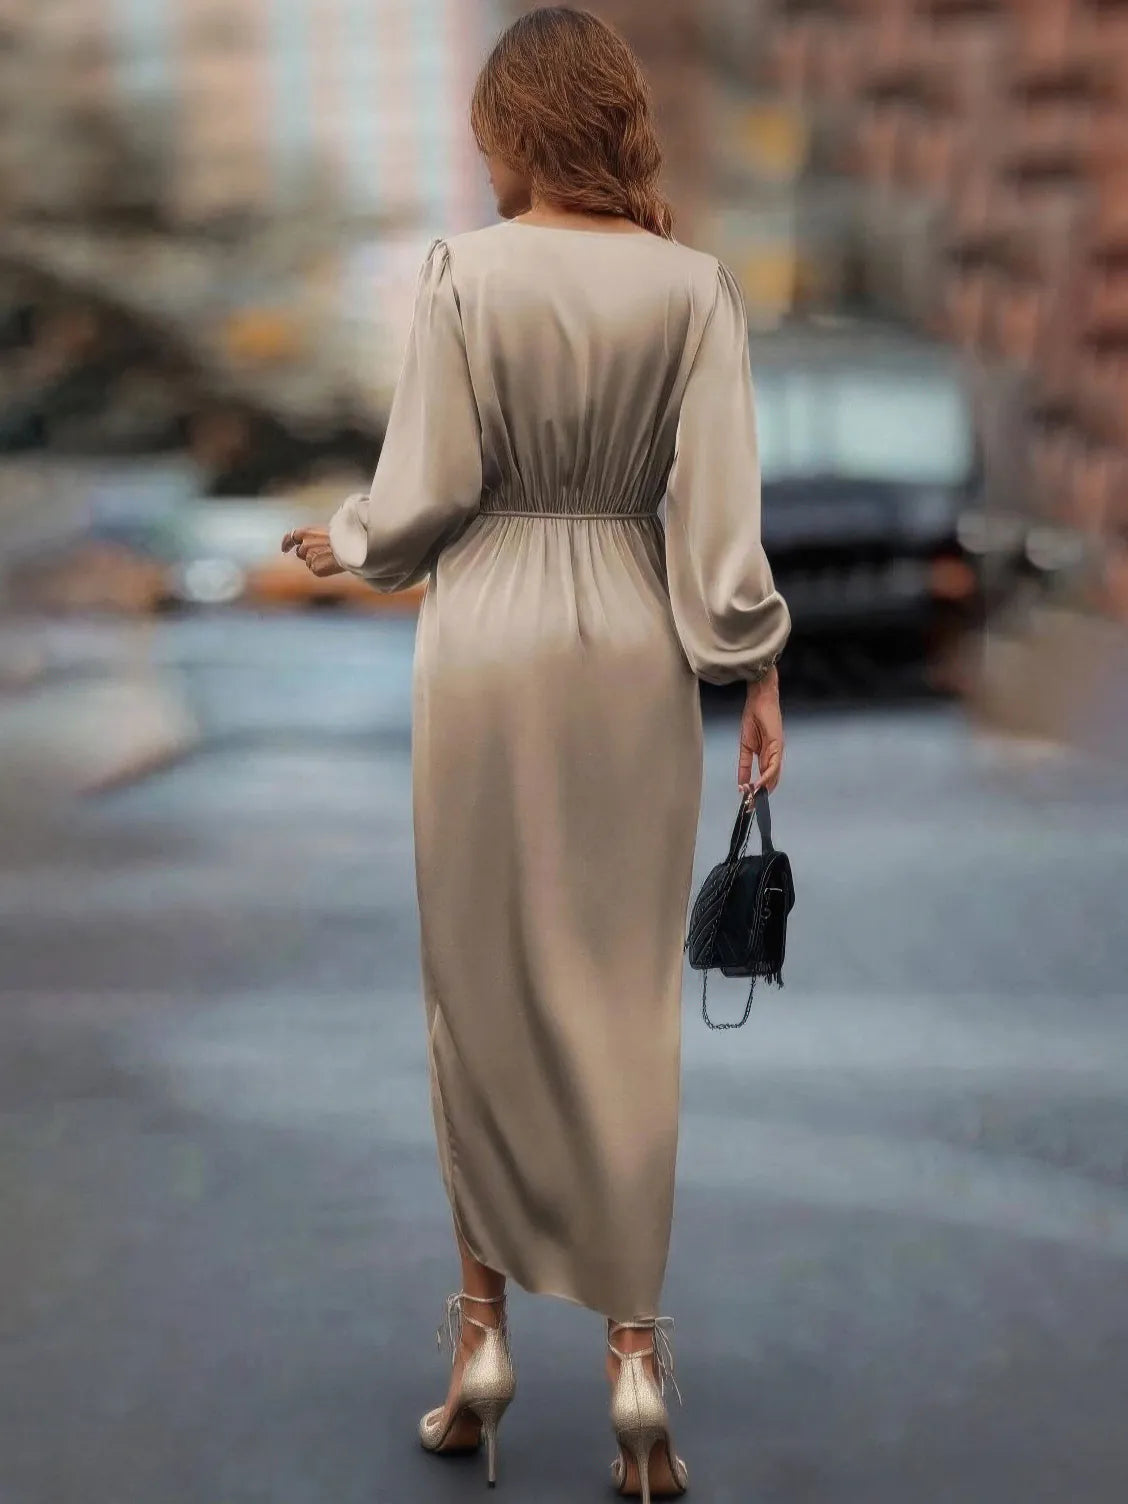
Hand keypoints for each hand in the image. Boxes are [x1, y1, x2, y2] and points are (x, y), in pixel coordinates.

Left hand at [281, 525, 344, 577]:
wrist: (351, 547)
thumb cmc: (343, 538)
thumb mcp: (325, 531)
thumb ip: (313, 536)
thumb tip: (307, 543)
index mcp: (307, 531)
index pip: (291, 537)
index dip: (287, 543)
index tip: (285, 549)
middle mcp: (305, 543)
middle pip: (300, 552)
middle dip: (307, 554)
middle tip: (322, 553)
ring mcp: (309, 556)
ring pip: (308, 561)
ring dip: (316, 560)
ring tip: (330, 557)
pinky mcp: (314, 567)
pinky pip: (315, 569)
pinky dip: (321, 568)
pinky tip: (330, 564)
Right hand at [737, 666, 782, 800]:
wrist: (758, 699)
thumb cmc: (752, 717)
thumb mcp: (745, 746)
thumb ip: (744, 765)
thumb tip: (741, 782)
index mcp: (766, 756)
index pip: (764, 779)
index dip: (756, 791)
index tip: (746, 801)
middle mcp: (774, 756)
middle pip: (771, 781)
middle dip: (760, 795)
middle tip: (749, 807)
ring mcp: (777, 752)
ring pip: (773, 777)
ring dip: (763, 790)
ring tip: (753, 799)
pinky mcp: (777, 746)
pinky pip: (773, 766)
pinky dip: (766, 777)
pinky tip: (759, 785)